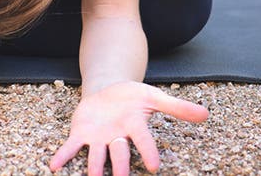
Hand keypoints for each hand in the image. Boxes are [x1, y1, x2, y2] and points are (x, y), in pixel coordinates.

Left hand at [49, 81, 207, 174]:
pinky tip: (54, 165)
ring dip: (93, 168)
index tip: (154, 166)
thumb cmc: (133, 98)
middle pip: (119, 155)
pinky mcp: (80, 134)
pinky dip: (62, 156)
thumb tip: (206, 114)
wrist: (108, 92)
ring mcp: (97, 139)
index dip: (148, 152)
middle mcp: (117, 138)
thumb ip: (177, 107)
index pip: (144, 141)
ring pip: (96, 157)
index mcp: (134, 128)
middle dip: (119, 168)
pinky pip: (71, 147)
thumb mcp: (154, 97)